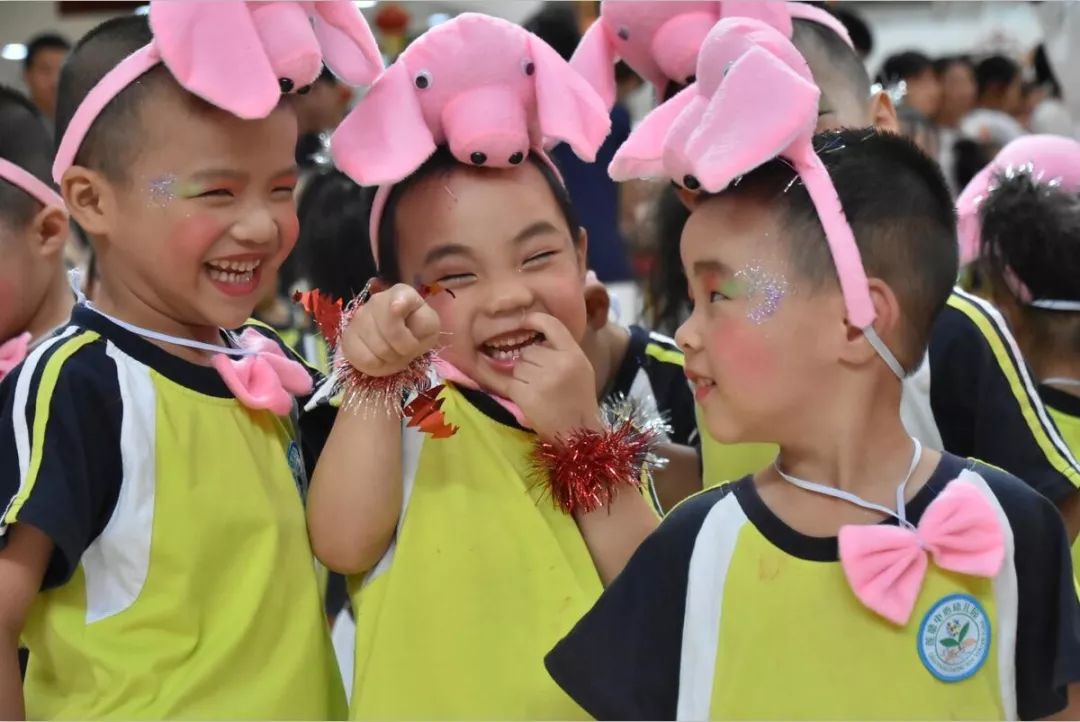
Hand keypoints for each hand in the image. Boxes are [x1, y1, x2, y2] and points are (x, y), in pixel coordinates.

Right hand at [338, 284, 440, 376]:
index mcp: (401, 293)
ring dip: (390, 359)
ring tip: (394, 354)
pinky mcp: (348, 337)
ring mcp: (358, 318)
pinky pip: (363, 359)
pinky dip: (376, 366)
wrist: (402, 340)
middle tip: (406, 351)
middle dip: (403, 350)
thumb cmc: (418, 332)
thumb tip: (395, 307)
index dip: (402, 324)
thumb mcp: (430, 328)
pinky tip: (381, 359)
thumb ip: (421, 320)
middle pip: (388, 333)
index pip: (397, 304)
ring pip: (376, 348)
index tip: (406, 328)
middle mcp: (376, 300)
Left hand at [485, 312, 601, 439]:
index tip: (524, 320)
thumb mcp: (581, 369)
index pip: (552, 325)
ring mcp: (542, 380)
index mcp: (574, 355)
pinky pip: (510, 382)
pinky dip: (514, 389)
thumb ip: (563, 351)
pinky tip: (526, 398)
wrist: (579, 434)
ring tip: (537, 392)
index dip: (535, 319)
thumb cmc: (579, 401)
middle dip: (531, 363)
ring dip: (522, 377)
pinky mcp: (526, 395)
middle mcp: (559, 363)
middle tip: (542, 381)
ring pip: (518, 366)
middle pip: (530, 351)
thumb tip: (536, 337)